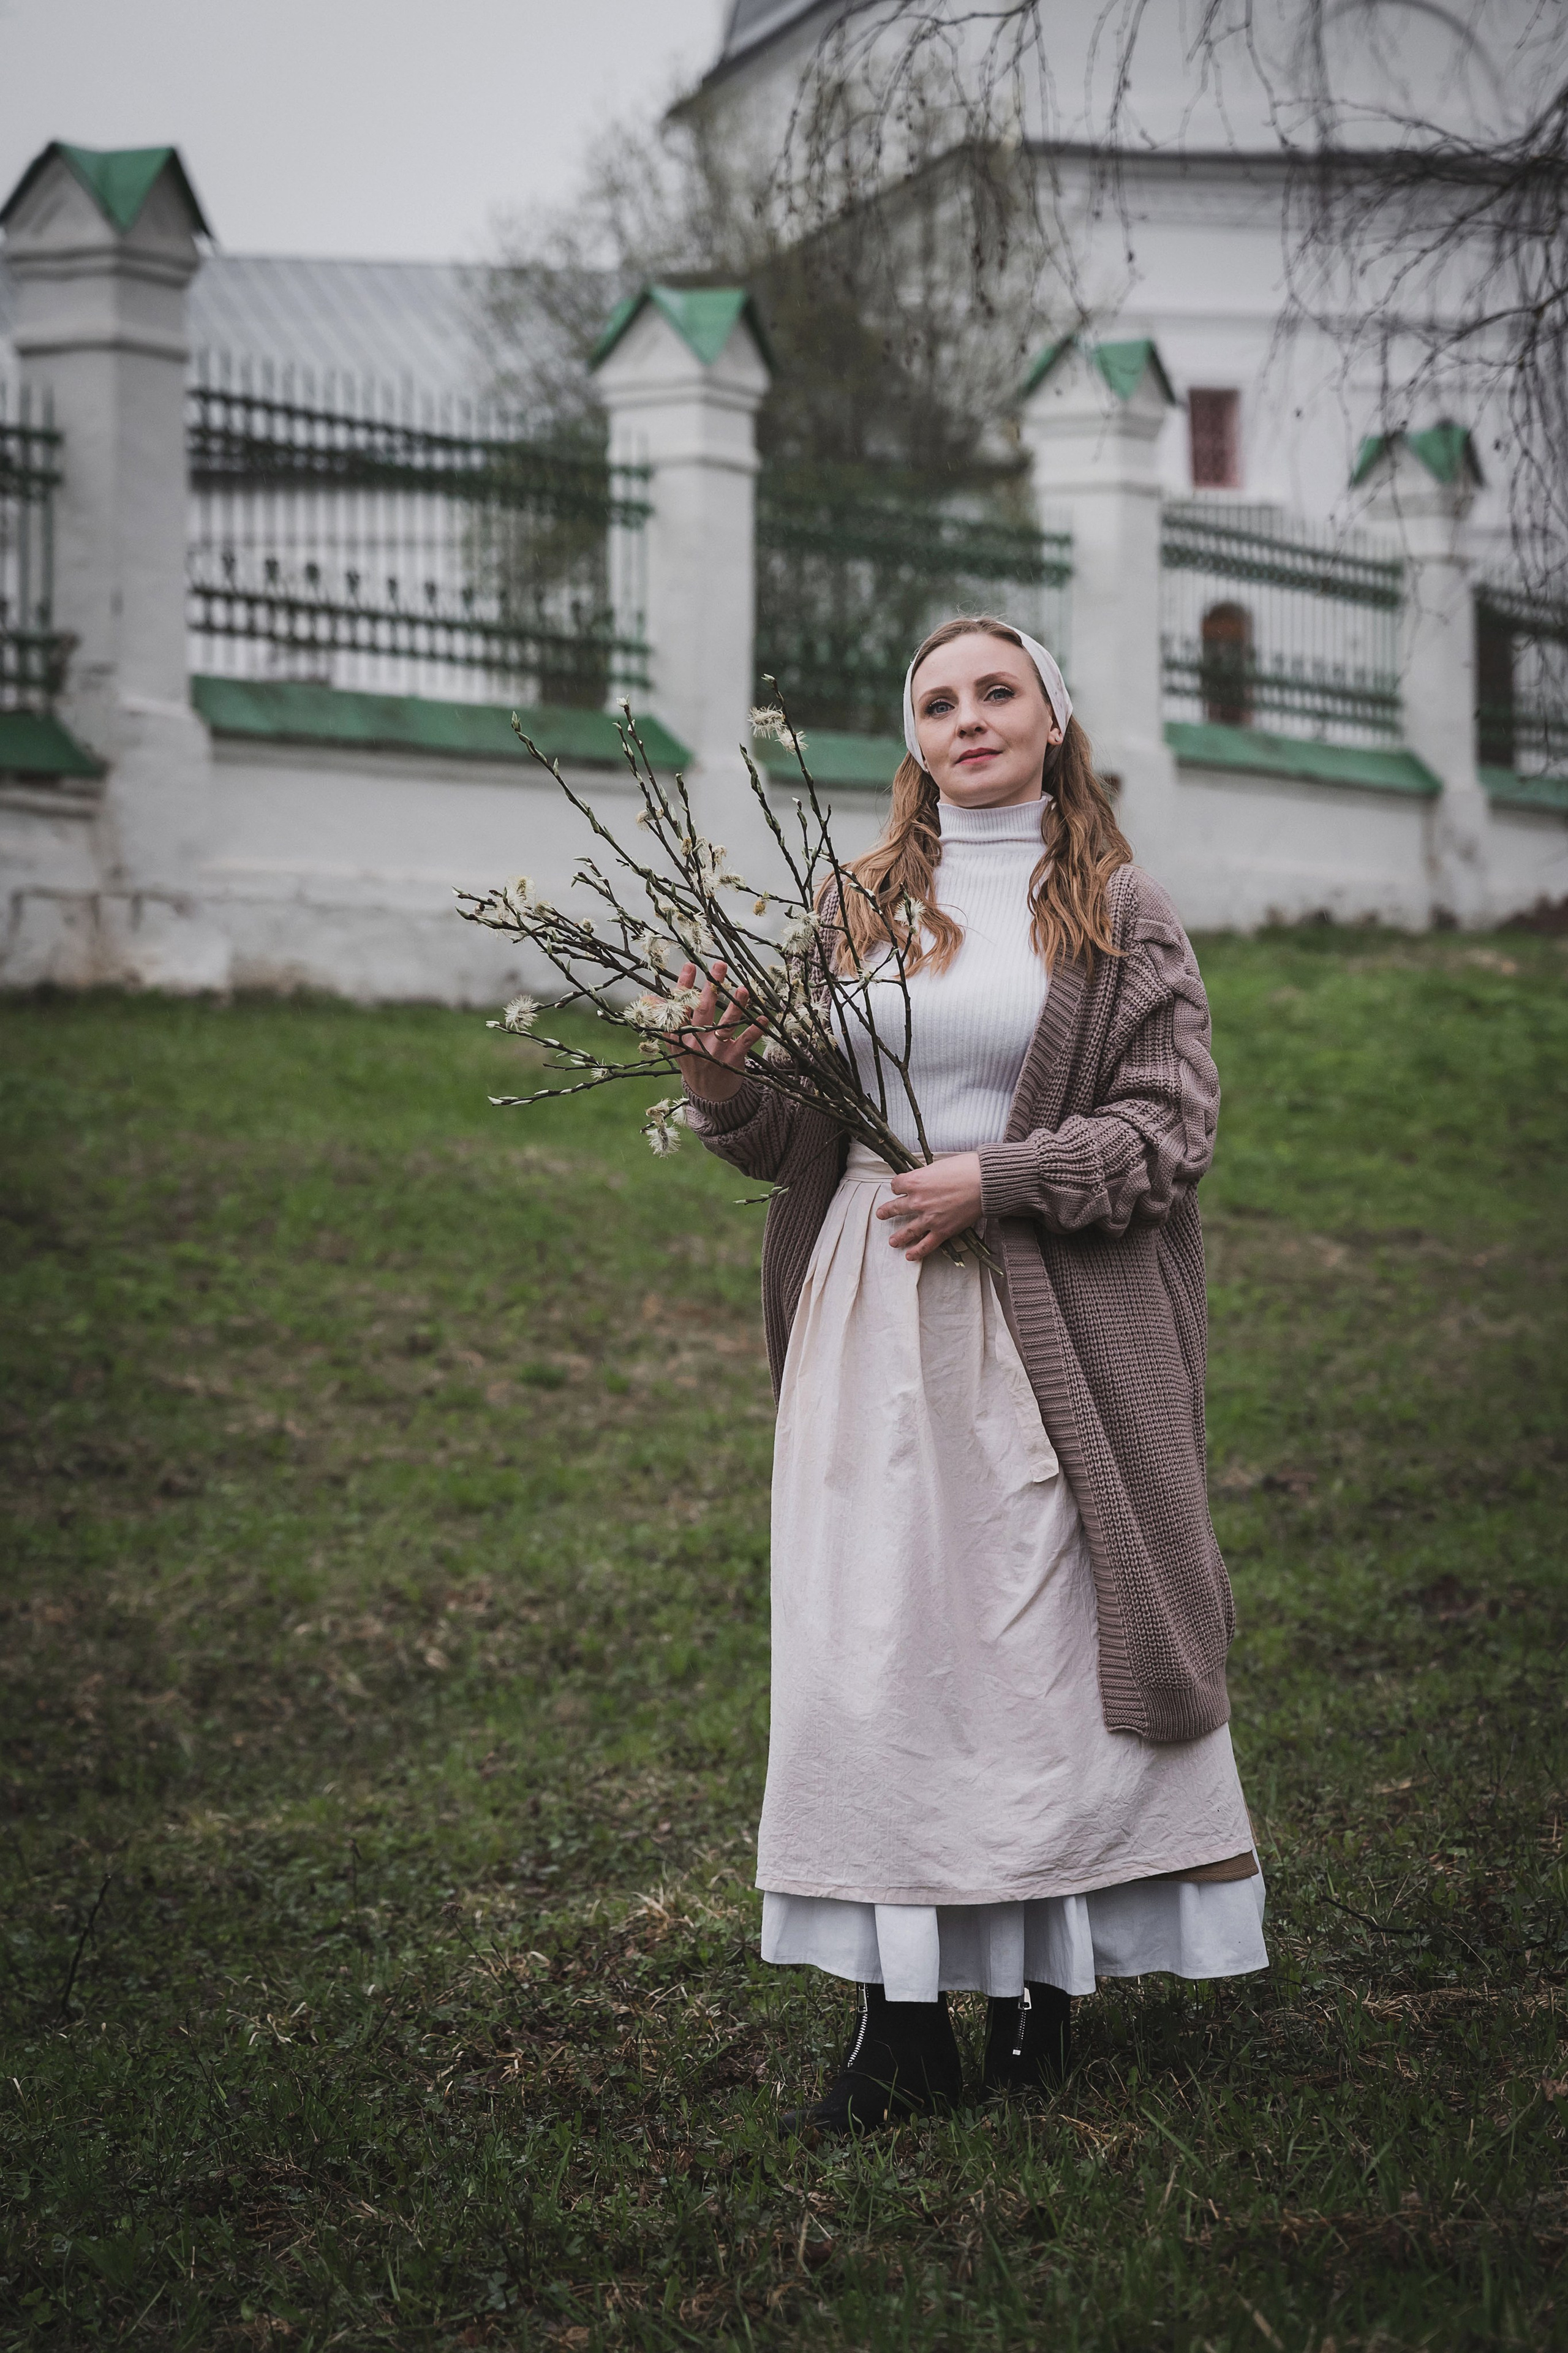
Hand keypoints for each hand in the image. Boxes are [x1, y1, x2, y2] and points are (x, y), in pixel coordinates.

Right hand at [672, 960, 765, 1102]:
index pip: (679, 1008)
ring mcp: (713, 1052)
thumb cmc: (693, 1060)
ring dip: (735, 1006)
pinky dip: (754, 1030)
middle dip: (711, 988)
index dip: (684, 987)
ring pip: (724, 1026)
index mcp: (678, 1037)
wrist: (708, 1096)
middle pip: (702, 1012)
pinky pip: (744, 1043)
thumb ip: (666, 1019)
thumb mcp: (675, 1043)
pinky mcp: (731, 1061)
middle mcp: (695, 1043)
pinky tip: (763, 1017)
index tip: (690, 966)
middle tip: (719, 966)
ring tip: (744, 988)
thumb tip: (648, 998)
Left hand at [875, 1153, 983, 1260]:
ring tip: (892, 1242)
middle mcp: (917, 1201)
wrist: (984, 1182)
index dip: (898, 1186)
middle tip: (881, 1214)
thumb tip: (925, 1179)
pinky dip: (917, 1252)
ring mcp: (928, 1218)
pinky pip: (926, 1244)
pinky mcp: (942, 1230)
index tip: (899, 1187)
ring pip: (907, 1230)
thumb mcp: (938, 1165)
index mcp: (915, 1181)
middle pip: (896, 1207)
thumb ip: (927, 1175)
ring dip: (898, 1237)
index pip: (896, 1185)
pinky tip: (910, 1256)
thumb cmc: (965, 1168)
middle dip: (887, 1211)